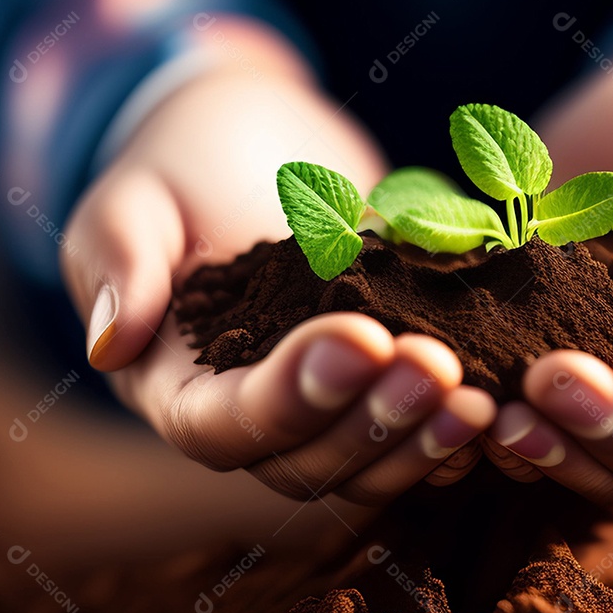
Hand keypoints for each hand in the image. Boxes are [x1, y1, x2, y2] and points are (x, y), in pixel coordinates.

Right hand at [62, 21, 493, 507]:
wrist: (252, 148)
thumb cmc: (178, 168)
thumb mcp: (129, 201)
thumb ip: (117, 264)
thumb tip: (110, 344)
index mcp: (179, 390)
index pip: (228, 423)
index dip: (295, 393)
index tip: (362, 337)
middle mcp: (252, 422)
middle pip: (309, 463)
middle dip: (376, 423)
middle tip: (437, 367)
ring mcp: (322, 411)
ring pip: (370, 465)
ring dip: (425, 441)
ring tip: (481, 399)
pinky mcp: (376, 389)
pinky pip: (414, 434)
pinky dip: (453, 431)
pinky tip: (502, 404)